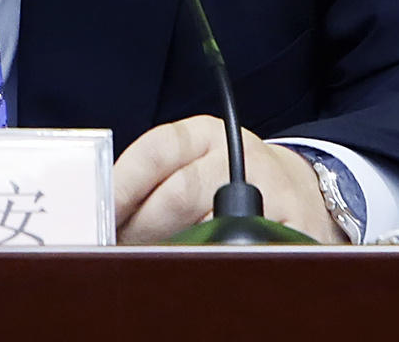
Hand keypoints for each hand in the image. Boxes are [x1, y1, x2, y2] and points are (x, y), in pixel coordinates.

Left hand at [113, 115, 345, 243]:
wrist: (299, 191)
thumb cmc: (226, 179)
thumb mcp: (192, 162)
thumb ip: (153, 180)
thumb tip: (105, 215)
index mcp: (205, 134)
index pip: (157, 150)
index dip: (123, 184)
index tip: (99, 213)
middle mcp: (239, 154)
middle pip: (179, 193)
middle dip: (142, 228)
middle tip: (119, 249)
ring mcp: (271, 188)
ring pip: (209, 226)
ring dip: (174, 249)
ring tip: (152, 259)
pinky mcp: (295, 224)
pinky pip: (243, 248)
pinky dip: (215, 258)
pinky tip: (199, 265)